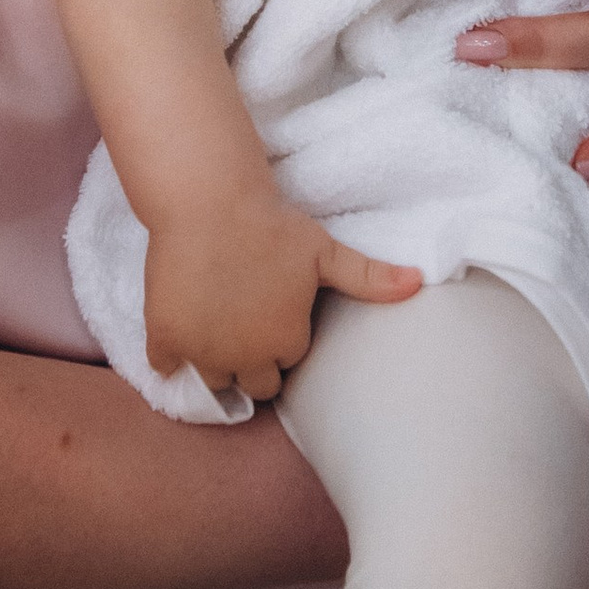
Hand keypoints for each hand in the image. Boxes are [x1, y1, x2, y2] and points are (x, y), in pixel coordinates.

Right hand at [146, 192, 417, 400]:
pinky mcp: (167, 338)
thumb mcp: (326, 252)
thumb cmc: (271, 225)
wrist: (209, 203)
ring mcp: (204, 351)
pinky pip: (167, 366)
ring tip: (213, 330)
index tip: (271, 315)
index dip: (280, 339)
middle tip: (243, 325)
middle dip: (252, 363)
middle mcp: (247, 357)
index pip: (287, 362)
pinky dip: (172, 354)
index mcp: (287, 341)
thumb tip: (420, 282)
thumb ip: (370, 277)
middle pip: (254, 384)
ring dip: (214, 363)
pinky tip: (180, 327)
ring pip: (213, 381)